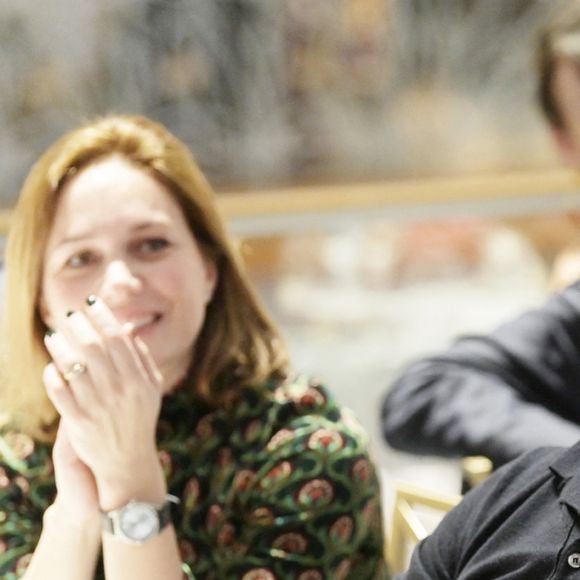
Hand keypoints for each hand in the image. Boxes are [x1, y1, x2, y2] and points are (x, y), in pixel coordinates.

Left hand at [43, 297, 165, 509]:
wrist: (128, 464)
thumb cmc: (140, 419)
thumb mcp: (151, 388)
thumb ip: (142, 358)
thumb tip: (127, 329)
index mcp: (139, 379)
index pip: (118, 339)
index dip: (103, 317)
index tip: (92, 303)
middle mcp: (119, 390)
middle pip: (94, 348)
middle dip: (79, 325)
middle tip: (69, 315)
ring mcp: (98, 407)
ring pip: (74, 367)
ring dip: (61, 346)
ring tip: (54, 334)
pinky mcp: (79, 423)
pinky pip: (60, 393)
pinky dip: (53, 376)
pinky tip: (50, 365)